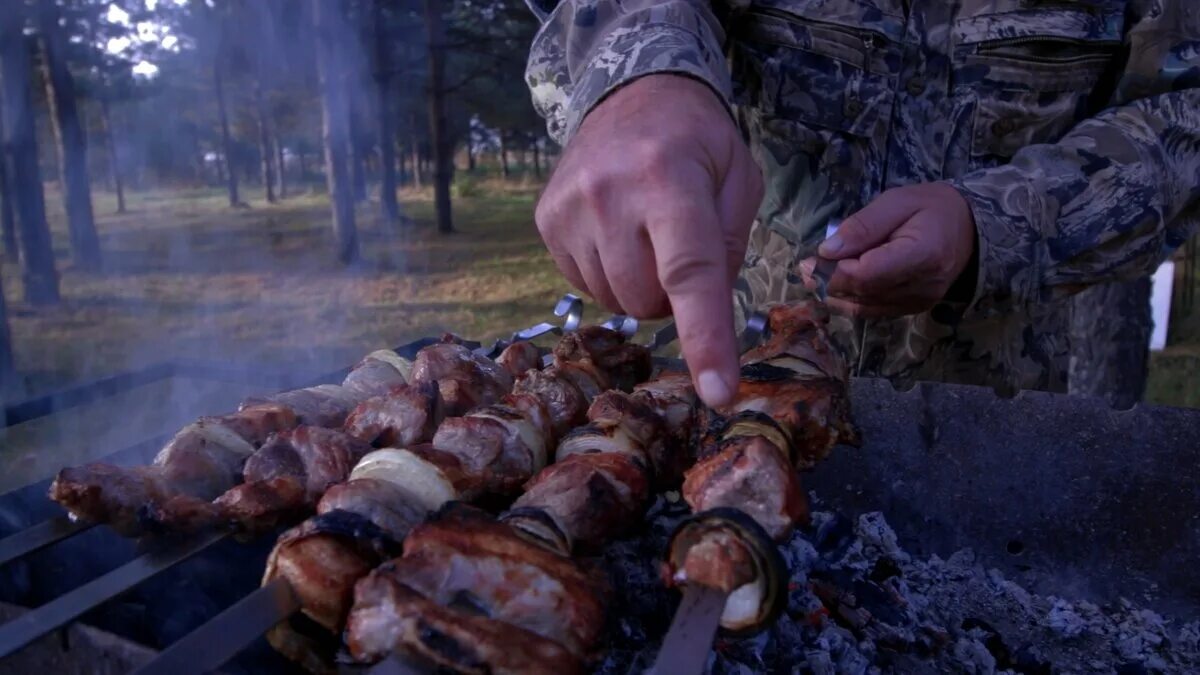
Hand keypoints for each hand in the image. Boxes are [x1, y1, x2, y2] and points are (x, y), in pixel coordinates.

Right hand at [535, 74, 762, 406]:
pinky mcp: (546, 221)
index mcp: (669, 180)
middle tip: (681, 248)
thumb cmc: (697, 141)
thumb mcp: (739, 178)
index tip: (718, 393)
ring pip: (614, 301)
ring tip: (647, 234)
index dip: (705, 338)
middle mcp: (609, 194)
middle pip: (647, 301)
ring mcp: (569, 209)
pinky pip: (585, 286)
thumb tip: (707, 314)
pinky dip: (611, 273)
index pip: (690, 273)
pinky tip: (618, 232)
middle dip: (673, 294)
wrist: (632, 94)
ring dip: (640, 285)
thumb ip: (733, 247)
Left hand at [797, 183, 976, 317]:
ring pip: (865, 306)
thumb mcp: (897, 202)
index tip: (814, 258)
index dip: (836, 270)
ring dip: (836, 294)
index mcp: (923, 255)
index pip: (868, 275)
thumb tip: (827, 251)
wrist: (971, 228)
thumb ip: (863, 226)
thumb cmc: (932, 208)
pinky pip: (874, 311)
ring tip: (814, 275)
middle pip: (863, 292)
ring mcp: (920, 301)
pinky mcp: (914, 308)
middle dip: (829, 281)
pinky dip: (851, 301)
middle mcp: (923, 285)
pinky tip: (835, 288)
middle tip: (806, 266)